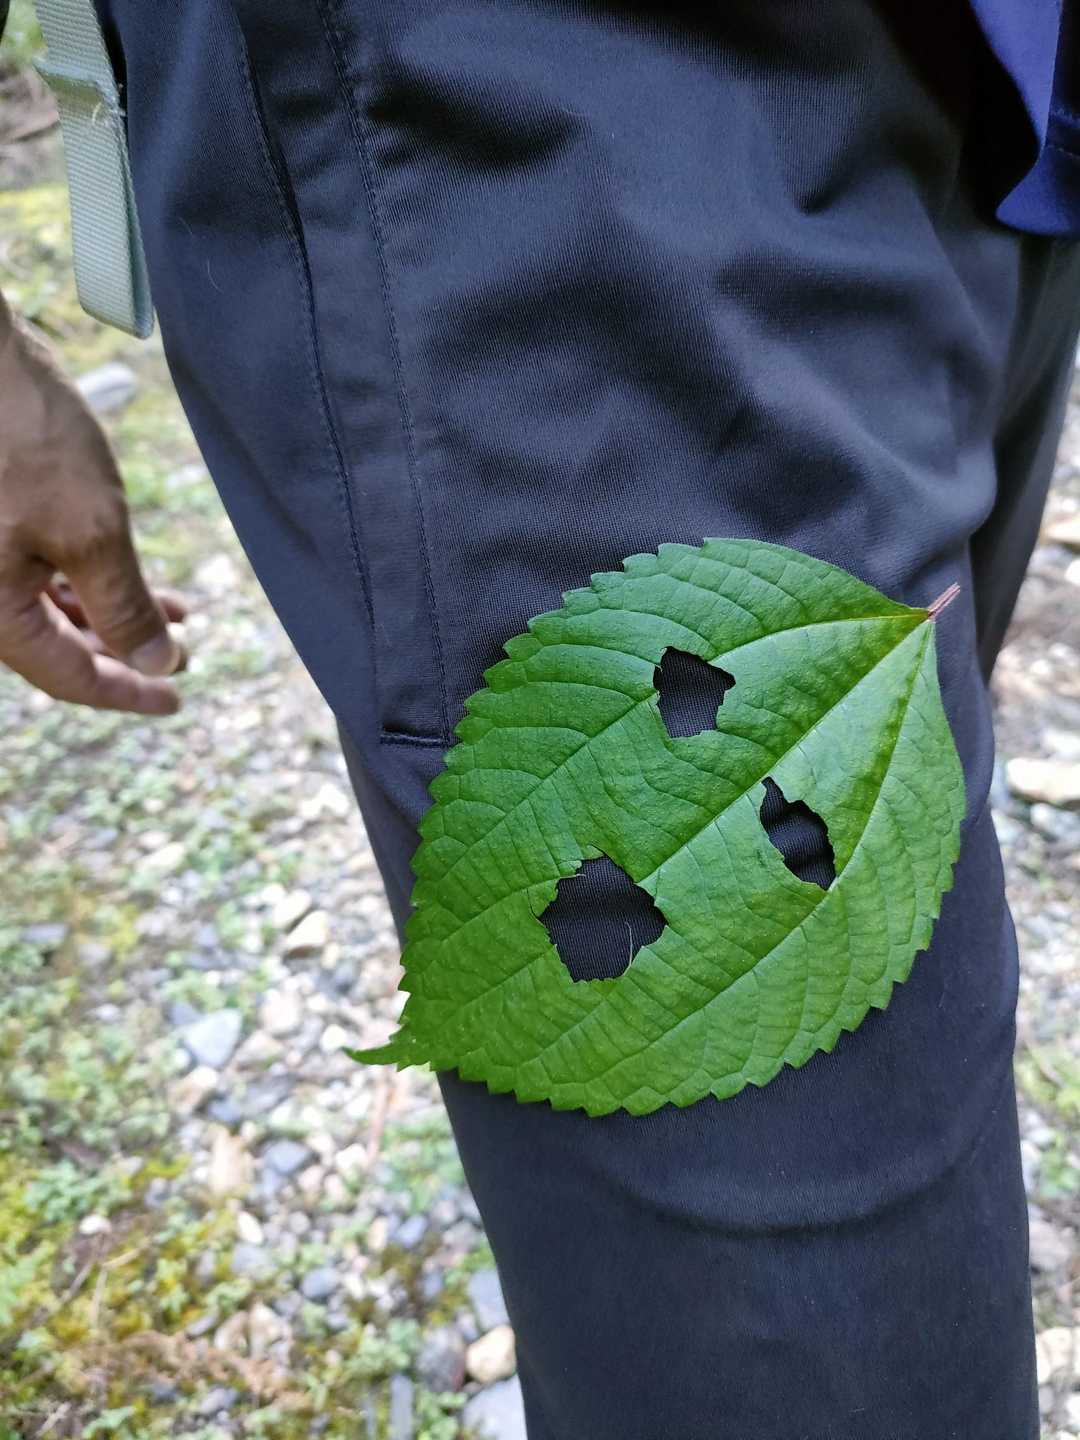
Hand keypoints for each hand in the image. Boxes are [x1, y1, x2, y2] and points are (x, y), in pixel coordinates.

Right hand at [0, 292, 185, 714]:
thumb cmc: (21, 433)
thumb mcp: (90, 530)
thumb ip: (122, 607)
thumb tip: (155, 665)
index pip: (66, 678)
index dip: (127, 692)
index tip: (177, 697)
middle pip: (53, 649)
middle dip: (123, 651)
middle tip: (182, 653)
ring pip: (45, 608)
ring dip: (108, 612)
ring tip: (172, 610)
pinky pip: (30, 571)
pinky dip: (80, 578)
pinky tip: (122, 571)